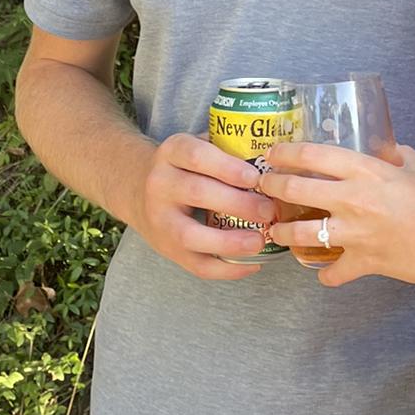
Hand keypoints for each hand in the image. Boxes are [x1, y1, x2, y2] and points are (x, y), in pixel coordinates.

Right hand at [132, 130, 276, 280]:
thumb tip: (277, 159)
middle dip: (237, 203)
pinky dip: (226, 269)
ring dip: (229, 241)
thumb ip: (229, 148)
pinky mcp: (167, 249)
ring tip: (259, 241)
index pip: (196, 156)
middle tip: (269, 210)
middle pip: (197, 193)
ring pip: (190, 235)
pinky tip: (252, 264)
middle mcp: (160, 184)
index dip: (227, 167)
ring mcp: (160, 220)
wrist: (137, 189)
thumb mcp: (197, 145)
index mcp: (172, 152)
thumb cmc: (184, 166)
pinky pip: (196, 265)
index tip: (255, 177)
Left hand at [260, 138, 414, 288]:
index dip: (286, 152)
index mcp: (367, 171)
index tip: (272, 153)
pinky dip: (327, 274)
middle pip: (296, 190)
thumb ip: (395, 155)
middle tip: (263, 186)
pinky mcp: (363, 263)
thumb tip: (383, 150)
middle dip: (271, 186)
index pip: (313, 155)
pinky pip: (333, 273)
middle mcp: (353, 200)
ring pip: (300, 233)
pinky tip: (324, 271)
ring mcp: (354, 235)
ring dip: (282, 232)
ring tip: (274, 231)